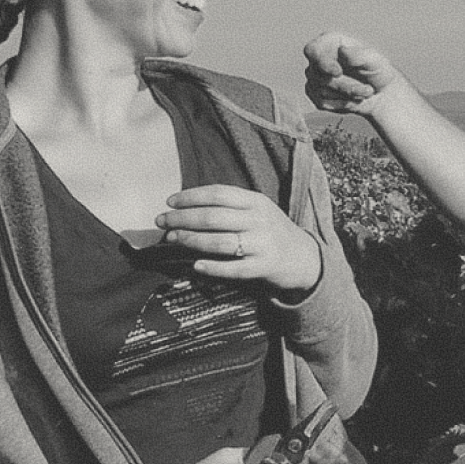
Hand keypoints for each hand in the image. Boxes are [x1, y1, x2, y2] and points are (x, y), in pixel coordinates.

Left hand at [155, 184, 320, 292]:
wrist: (303, 258)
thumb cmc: (270, 231)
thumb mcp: (258, 210)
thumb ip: (231, 206)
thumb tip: (187, 206)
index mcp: (257, 201)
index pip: (219, 194)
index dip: (191, 196)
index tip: (170, 202)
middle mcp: (260, 221)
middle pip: (215, 217)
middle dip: (183, 218)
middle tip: (162, 221)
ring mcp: (263, 245)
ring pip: (221, 242)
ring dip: (192, 240)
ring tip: (172, 239)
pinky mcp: (264, 267)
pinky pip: (234, 269)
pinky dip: (213, 268)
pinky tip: (196, 266)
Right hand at [303, 32, 404, 114]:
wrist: (381, 93)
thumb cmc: (378, 71)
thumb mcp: (375, 61)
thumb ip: (360, 55)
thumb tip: (342, 50)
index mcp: (329, 43)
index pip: (312, 50)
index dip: (321, 62)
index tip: (337, 72)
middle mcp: (318, 59)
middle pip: (320, 76)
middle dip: (346, 86)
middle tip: (369, 90)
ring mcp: (315, 78)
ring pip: (322, 91)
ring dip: (348, 95)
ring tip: (366, 92)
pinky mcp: (316, 96)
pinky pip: (323, 103)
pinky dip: (342, 104)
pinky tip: (355, 99)